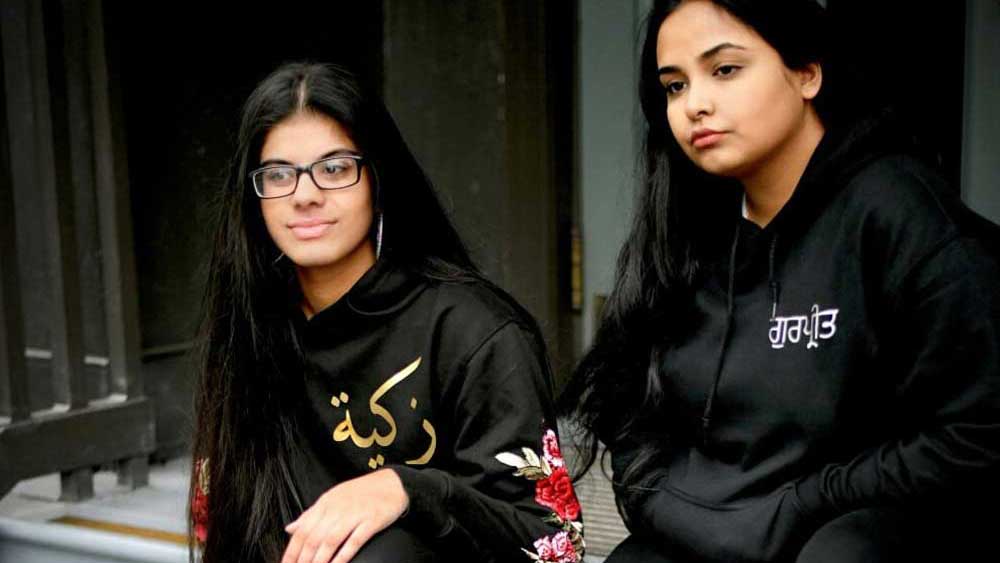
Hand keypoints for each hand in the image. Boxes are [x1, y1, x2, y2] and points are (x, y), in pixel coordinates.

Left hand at [281, 468, 408, 562]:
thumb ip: (311, 514)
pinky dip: (343, 555)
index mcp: (325, 504)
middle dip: (303, 560)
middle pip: (314, 537)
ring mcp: (355, 514)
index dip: (292, 551)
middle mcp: (337, 508)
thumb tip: (290, 528)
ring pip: (331, 540)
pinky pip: (355, 540)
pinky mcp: (372, 520)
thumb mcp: (333, 498)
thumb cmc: (361, 493)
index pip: (302, 530)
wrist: (392, 483)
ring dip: (320, 560)